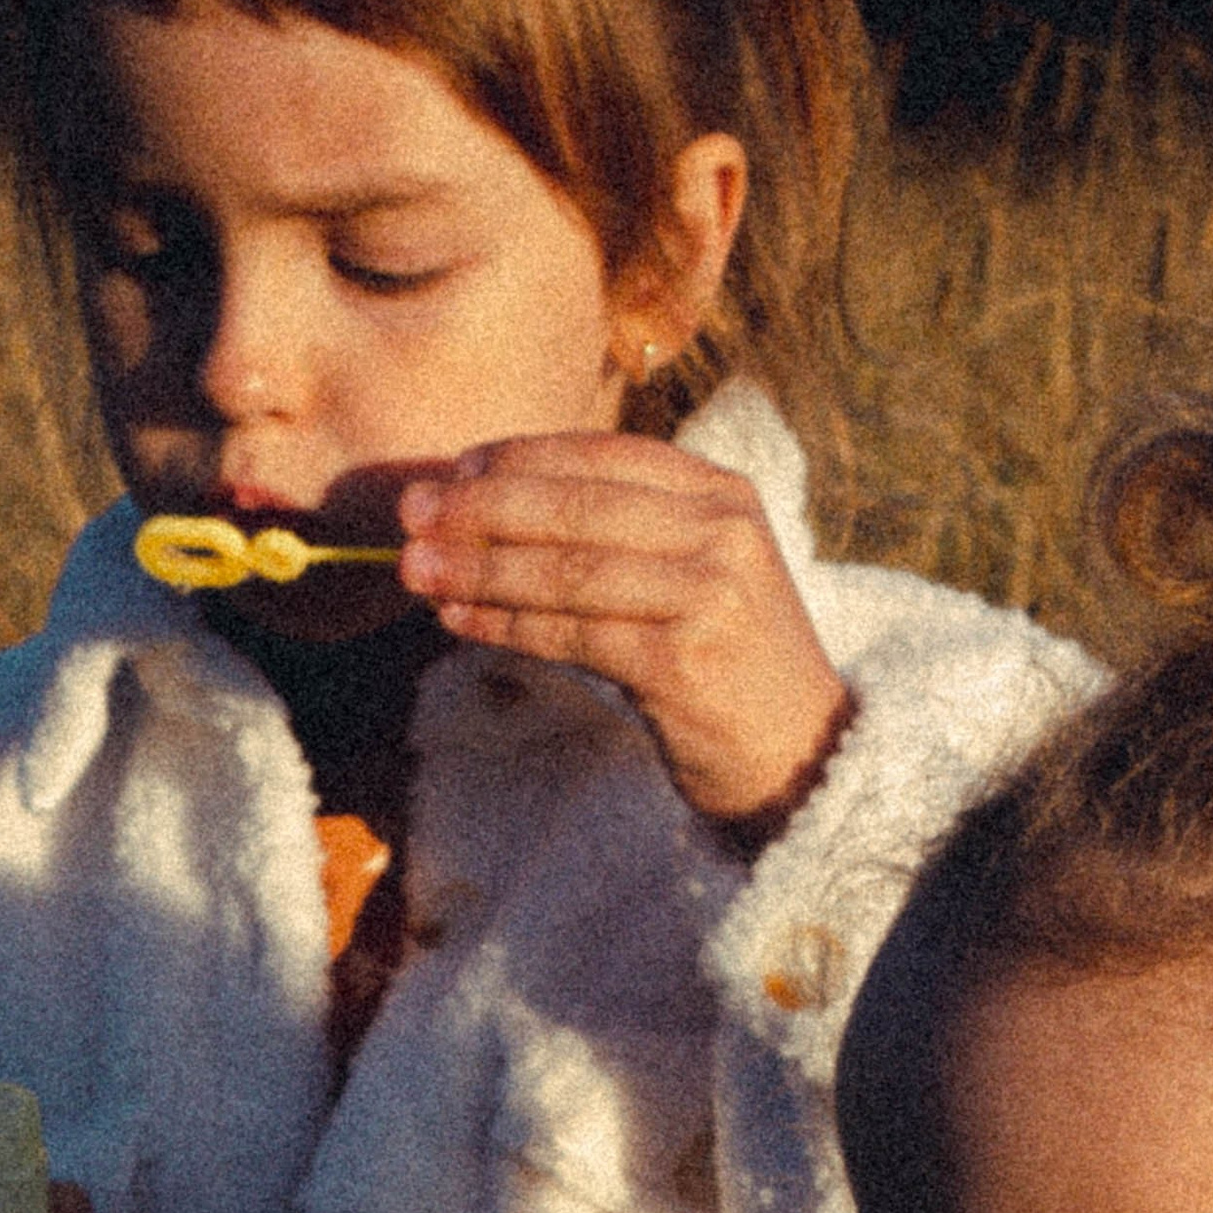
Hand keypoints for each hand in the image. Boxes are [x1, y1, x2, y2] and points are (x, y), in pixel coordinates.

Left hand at [395, 431, 851, 829]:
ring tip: (415, 572)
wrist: (801, 758)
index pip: (601, 455)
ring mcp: (710, 596)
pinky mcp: (685, 663)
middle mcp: (723, 532)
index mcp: (722, 492)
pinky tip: (459, 621)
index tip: (451, 473)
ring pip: (567, 571)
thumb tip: (489, 504)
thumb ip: (620, 531)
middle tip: (410, 515)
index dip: (516, 459)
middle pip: (576, 507)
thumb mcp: (692, 572)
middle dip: (481, 508)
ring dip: (480, 570)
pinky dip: (507, 626)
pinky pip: (574, 635)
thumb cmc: (726, 665)